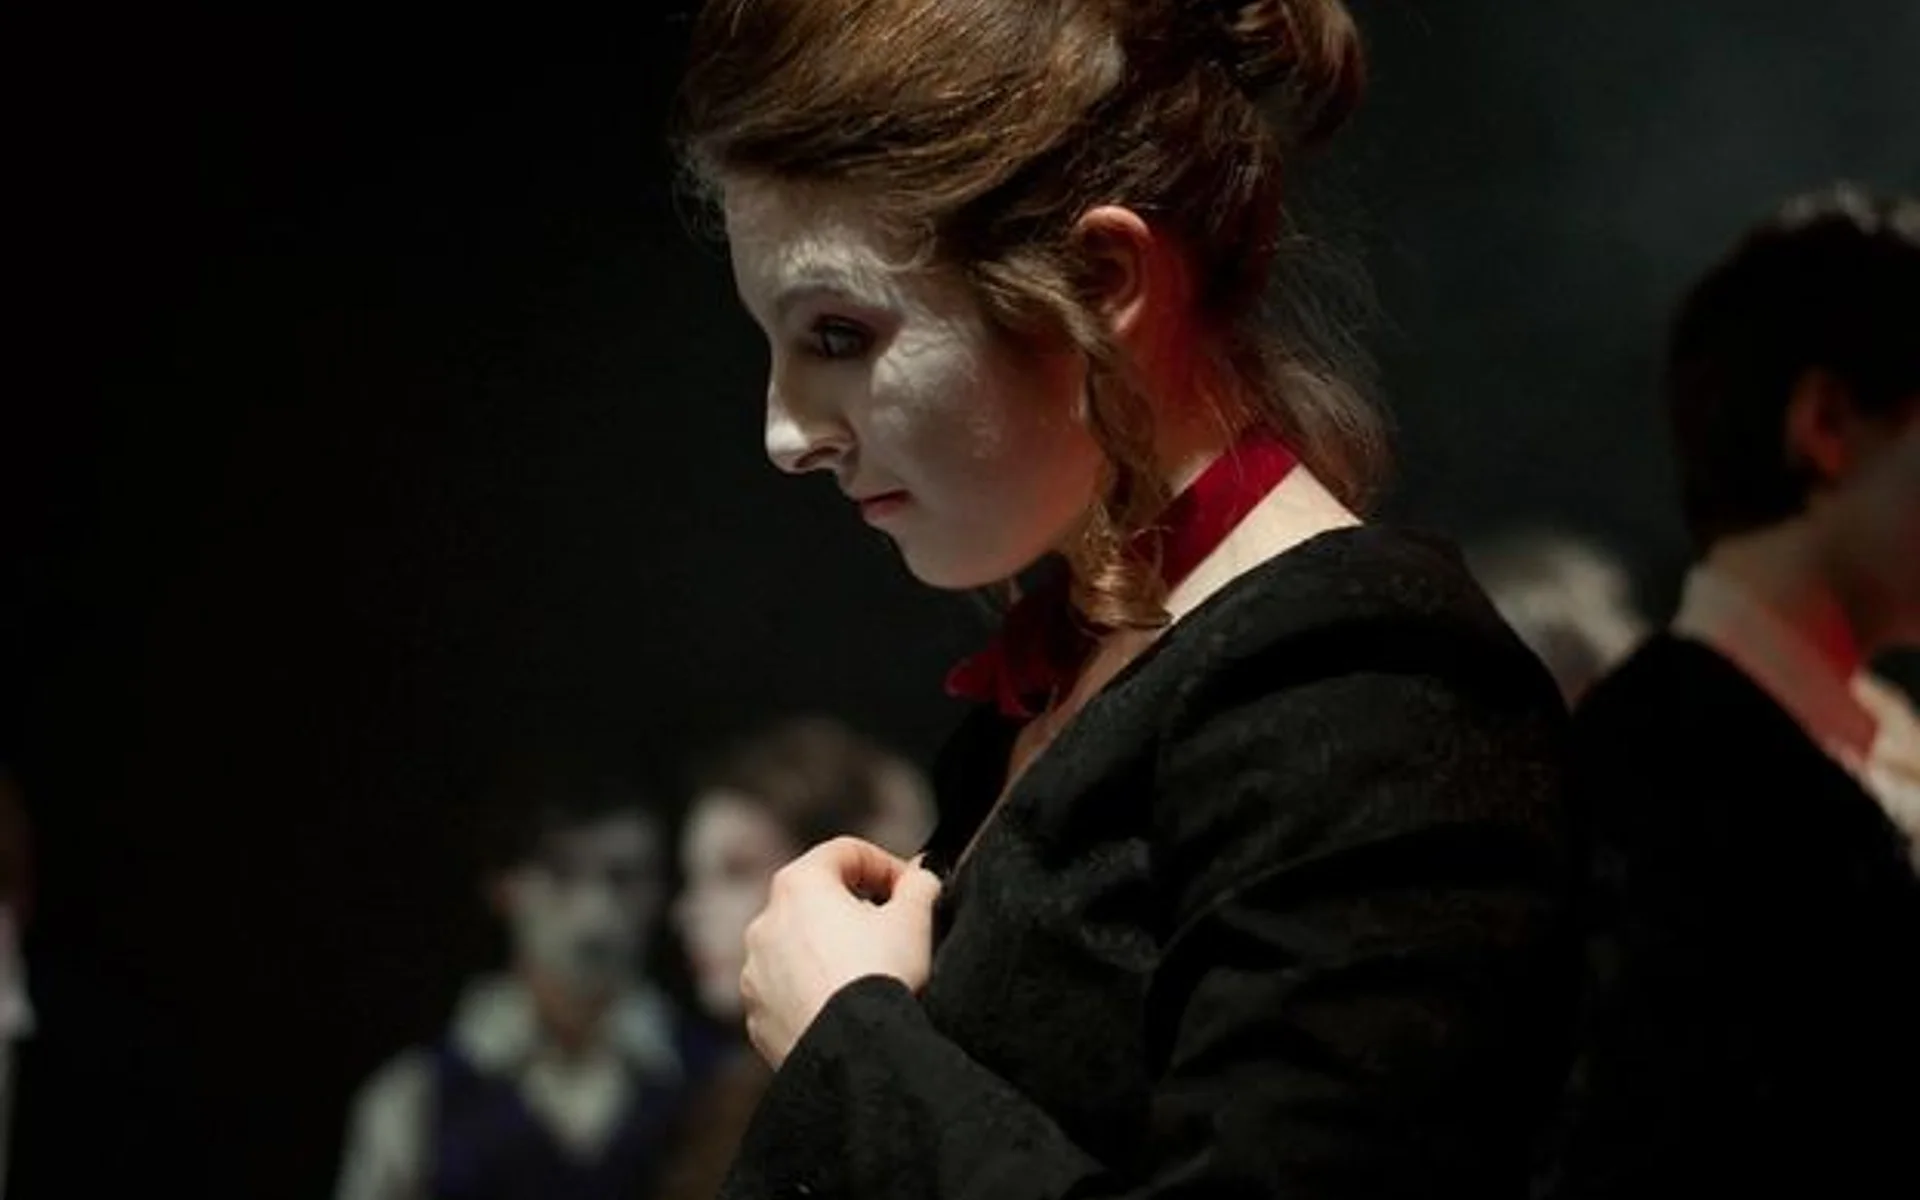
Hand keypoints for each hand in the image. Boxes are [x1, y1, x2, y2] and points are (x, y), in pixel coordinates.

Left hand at [739, 836, 940, 1067]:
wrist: (853, 1053)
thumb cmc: (880, 978)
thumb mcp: (916, 919)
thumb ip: (920, 883)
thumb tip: (920, 877)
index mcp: (799, 885)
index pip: (845, 852)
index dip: (886, 865)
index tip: (910, 889)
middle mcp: (765, 922)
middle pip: (817, 899)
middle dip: (855, 910)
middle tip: (893, 932)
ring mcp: (755, 971)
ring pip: (798, 947)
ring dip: (830, 951)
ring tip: (869, 976)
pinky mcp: (757, 1013)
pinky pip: (788, 990)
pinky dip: (813, 991)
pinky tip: (845, 1007)